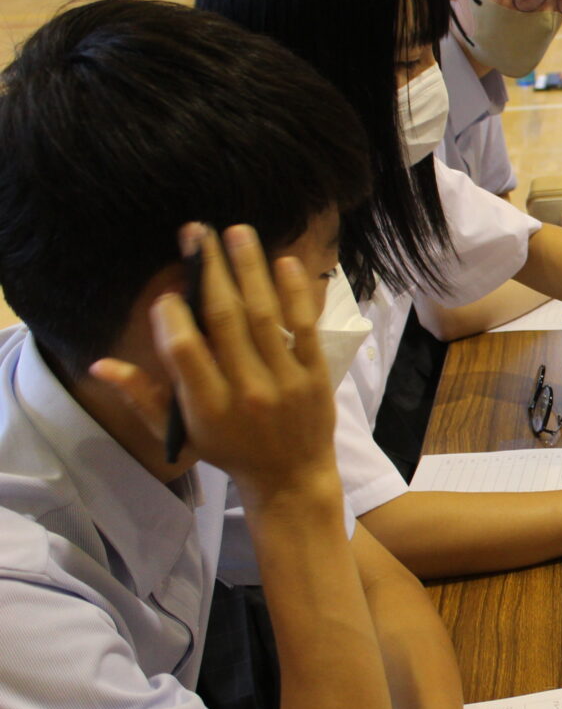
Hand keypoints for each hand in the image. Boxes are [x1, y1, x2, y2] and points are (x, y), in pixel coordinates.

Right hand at [91, 224, 337, 498]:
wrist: (292, 477)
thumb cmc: (228, 450)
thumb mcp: (180, 434)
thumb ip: (143, 397)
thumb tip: (99, 364)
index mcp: (207, 406)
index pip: (184, 350)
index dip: (173, 316)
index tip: (169, 293)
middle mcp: (246, 391)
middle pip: (225, 320)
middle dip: (208, 271)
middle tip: (197, 232)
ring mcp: (284, 381)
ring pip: (264, 315)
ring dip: (249, 268)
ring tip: (237, 231)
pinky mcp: (315, 375)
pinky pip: (304, 328)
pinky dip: (294, 294)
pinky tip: (283, 261)